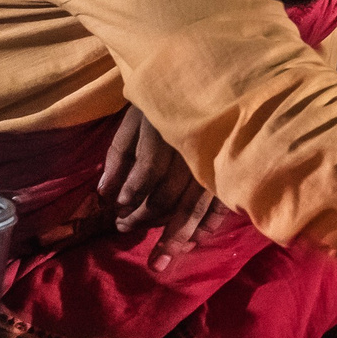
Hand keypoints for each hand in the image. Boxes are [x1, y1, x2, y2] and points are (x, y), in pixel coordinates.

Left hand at [97, 106, 220, 270]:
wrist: (202, 80)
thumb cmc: (161, 102)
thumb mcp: (132, 121)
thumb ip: (118, 156)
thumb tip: (105, 195)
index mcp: (165, 136)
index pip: (148, 176)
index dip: (133, 199)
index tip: (118, 213)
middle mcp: (192, 153)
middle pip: (174, 201)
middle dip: (155, 229)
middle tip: (138, 250)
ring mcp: (215, 162)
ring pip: (198, 206)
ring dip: (181, 236)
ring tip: (164, 258)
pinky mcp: (231, 167)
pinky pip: (223, 201)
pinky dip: (211, 222)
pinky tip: (197, 239)